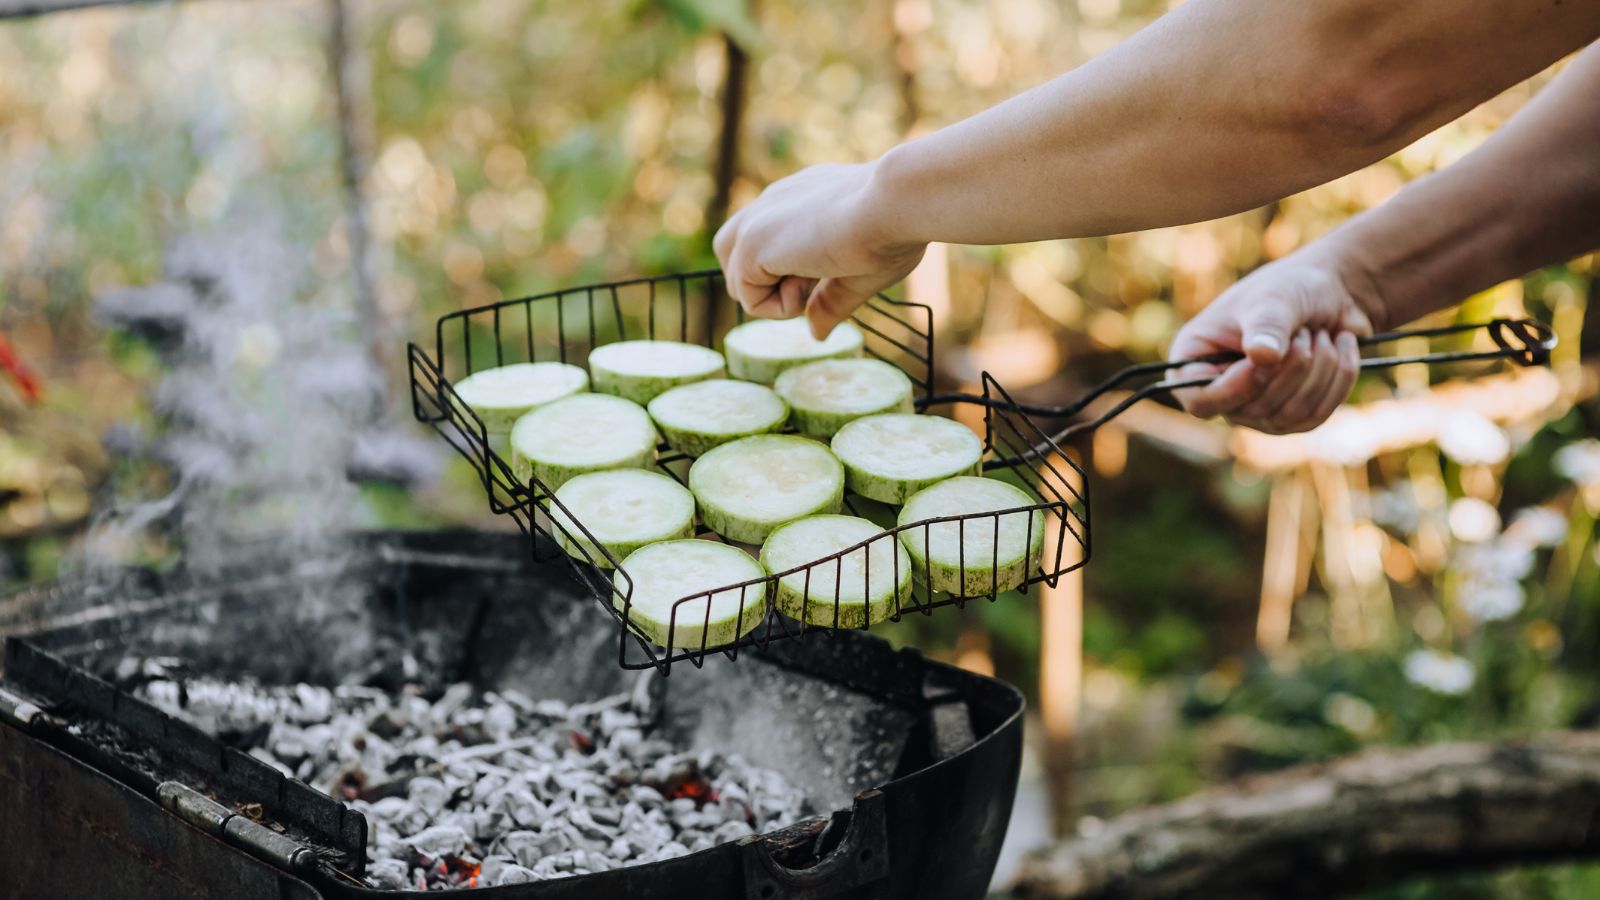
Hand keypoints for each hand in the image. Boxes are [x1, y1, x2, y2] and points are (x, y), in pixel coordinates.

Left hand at [713, 162, 925, 339]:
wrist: (894, 204)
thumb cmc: (892, 230)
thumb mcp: (859, 273)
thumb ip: (829, 301)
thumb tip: (815, 335)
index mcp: (797, 200)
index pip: (766, 241)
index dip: (791, 272)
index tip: (832, 266)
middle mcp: (771, 204)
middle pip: (733, 254)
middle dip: (765, 283)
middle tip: (815, 278)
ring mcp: (756, 222)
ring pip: (737, 280)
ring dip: (775, 297)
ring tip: (815, 278)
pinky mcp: (750, 244)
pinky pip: (747, 299)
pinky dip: (780, 307)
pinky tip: (811, 280)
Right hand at [1168, 250, 1384, 433]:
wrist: (1329, 293)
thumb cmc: (1288, 287)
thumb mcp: (1273, 298)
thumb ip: (1266, 326)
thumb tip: (1263, 357)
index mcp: (1195, 360)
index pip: (1201, 401)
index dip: (1234, 388)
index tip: (1267, 358)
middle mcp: (1221, 392)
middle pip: (1253, 410)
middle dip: (1291, 366)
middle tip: (1303, 330)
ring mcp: (1256, 410)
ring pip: (1290, 415)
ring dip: (1319, 369)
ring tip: (1322, 334)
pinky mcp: (1291, 416)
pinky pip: (1316, 415)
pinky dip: (1338, 378)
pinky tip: (1342, 347)